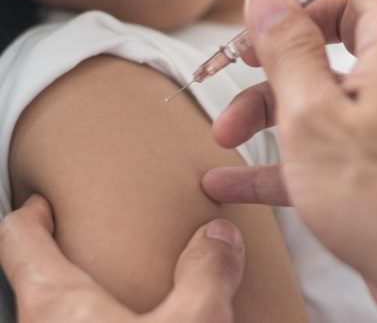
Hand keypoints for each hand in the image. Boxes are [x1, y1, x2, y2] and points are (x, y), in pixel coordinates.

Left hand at [0, 195, 244, 322]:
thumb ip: (209, 272)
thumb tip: (218, 237)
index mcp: (57, 307)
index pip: (18, 240)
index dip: (29, 214)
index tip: (42, 202)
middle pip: (34, 281)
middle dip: (63, 258)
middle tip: (92, 245)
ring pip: (56, 317)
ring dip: (82, 300)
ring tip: (121, 293)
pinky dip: (96, 322)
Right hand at [202, 0, 376, 320]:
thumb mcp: (314, 116)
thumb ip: (287, 50)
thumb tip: (266, 0)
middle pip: (331, 25)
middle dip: (276, 43)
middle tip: (238, 60)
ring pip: (321, 85)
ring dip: (268, 103)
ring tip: (225, 134)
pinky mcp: (376, 154)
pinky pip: (323, 136)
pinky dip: (281, 152)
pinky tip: (232, 178)